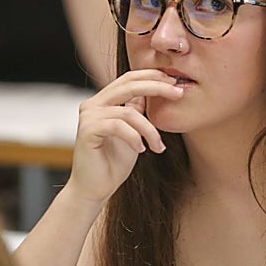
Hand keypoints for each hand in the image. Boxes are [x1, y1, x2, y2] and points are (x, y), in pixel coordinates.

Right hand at [66, 70, 181, 204]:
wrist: (95, 189)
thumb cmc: (113, 164)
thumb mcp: (133, 132)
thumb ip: (137, 112)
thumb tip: (152, 93)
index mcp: (104, 101)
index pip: (129, 78)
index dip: (152, 76)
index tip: (175, 83)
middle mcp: (93, 104)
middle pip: (129, 85)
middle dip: (157, 88)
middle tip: (178, 94)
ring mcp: (89, 116)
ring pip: (128, 112)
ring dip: (150, 130)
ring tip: (158, 146)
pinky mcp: (87, 130)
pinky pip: (118, 126)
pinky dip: (134, 138)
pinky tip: (141, 149)